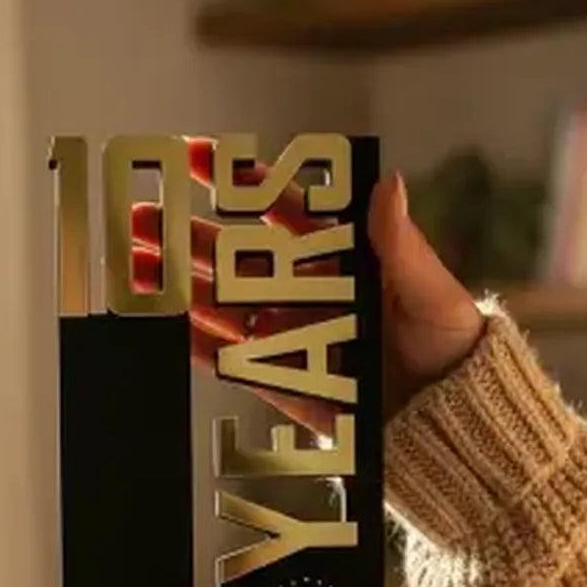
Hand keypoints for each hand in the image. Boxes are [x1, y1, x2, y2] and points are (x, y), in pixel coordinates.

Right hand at [130, 141, 484, 431]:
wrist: (451, 427)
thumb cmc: (453, 351)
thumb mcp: (433, 294)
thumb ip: (400, 247)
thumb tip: (387, 184)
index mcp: (345, 259)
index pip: (284, 213)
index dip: (243, 185)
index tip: (201, 158)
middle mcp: (312, 293)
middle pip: (238, 258)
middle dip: (187, 235)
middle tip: (141, 214)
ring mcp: (293, 337)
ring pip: (223, 305)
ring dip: (177, 285)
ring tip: (133, 263)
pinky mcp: (284, 383)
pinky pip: (231, 360)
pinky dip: (196, 342)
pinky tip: (160, 321)